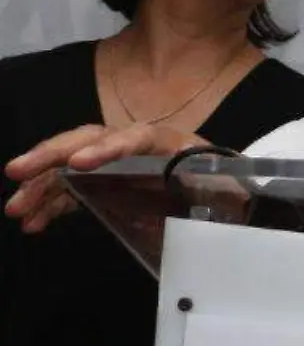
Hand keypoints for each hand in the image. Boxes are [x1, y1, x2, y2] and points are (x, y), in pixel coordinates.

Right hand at [4, 123, 207, 232]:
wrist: (228, 187)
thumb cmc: (226, 184)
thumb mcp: (226, 187)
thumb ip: (216, 189)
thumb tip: (217, 199)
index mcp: (171, 142)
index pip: (137, 137)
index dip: (108, 148)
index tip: (80, 163)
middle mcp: (138, 145)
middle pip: (92, 140)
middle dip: (53, 154)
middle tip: (17, 170)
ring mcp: (118, 162)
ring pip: (73, 164)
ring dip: (42, 185)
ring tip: (16, 209)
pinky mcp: (106, 180)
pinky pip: (73, 187)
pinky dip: (52, 203)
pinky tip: (33, 221)